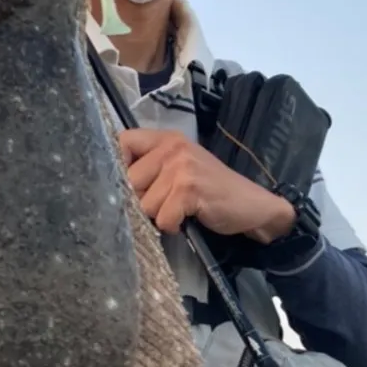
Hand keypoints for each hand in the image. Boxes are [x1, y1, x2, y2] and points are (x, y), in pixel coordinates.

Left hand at [119, 128, 295, 240]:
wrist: (252, 205)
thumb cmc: (212, 190)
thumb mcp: (180, 168)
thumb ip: (151, 169)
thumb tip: (114, 189)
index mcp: (166, 139)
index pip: (122, 143)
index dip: (119, 167)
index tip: (134, 184)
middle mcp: (172, 148)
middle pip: (129, 181)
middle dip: (142, 201)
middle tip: (165, 204)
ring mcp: (181, 167)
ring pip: (144, 204)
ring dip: (159, 216)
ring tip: (180, 210)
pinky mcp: (189, 189)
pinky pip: (162, 218)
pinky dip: (172, 226)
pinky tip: (187, 219)